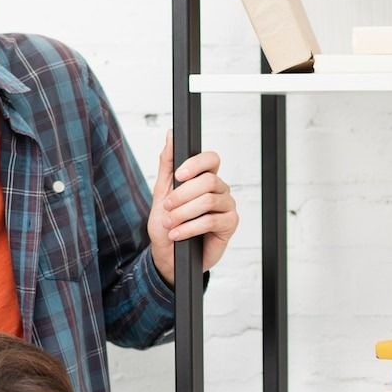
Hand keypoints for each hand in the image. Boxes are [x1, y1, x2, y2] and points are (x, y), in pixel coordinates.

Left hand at [148, 130, 238, 286]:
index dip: (197, 163)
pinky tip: (178, 234)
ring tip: (170, 223)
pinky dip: (190, 228)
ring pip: (209, 200)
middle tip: (168, 207)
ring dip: (184, 213)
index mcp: (205, 178)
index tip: (179, 175)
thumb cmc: (168, 225)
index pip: (211, 159)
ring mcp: (226, 207)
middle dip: (183, 195)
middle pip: (208, 181)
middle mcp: (220, 190)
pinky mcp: (229, 225)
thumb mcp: (162, 192)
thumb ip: (167, 164)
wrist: (169, 256)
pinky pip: (212, 221)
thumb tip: (171, 134)